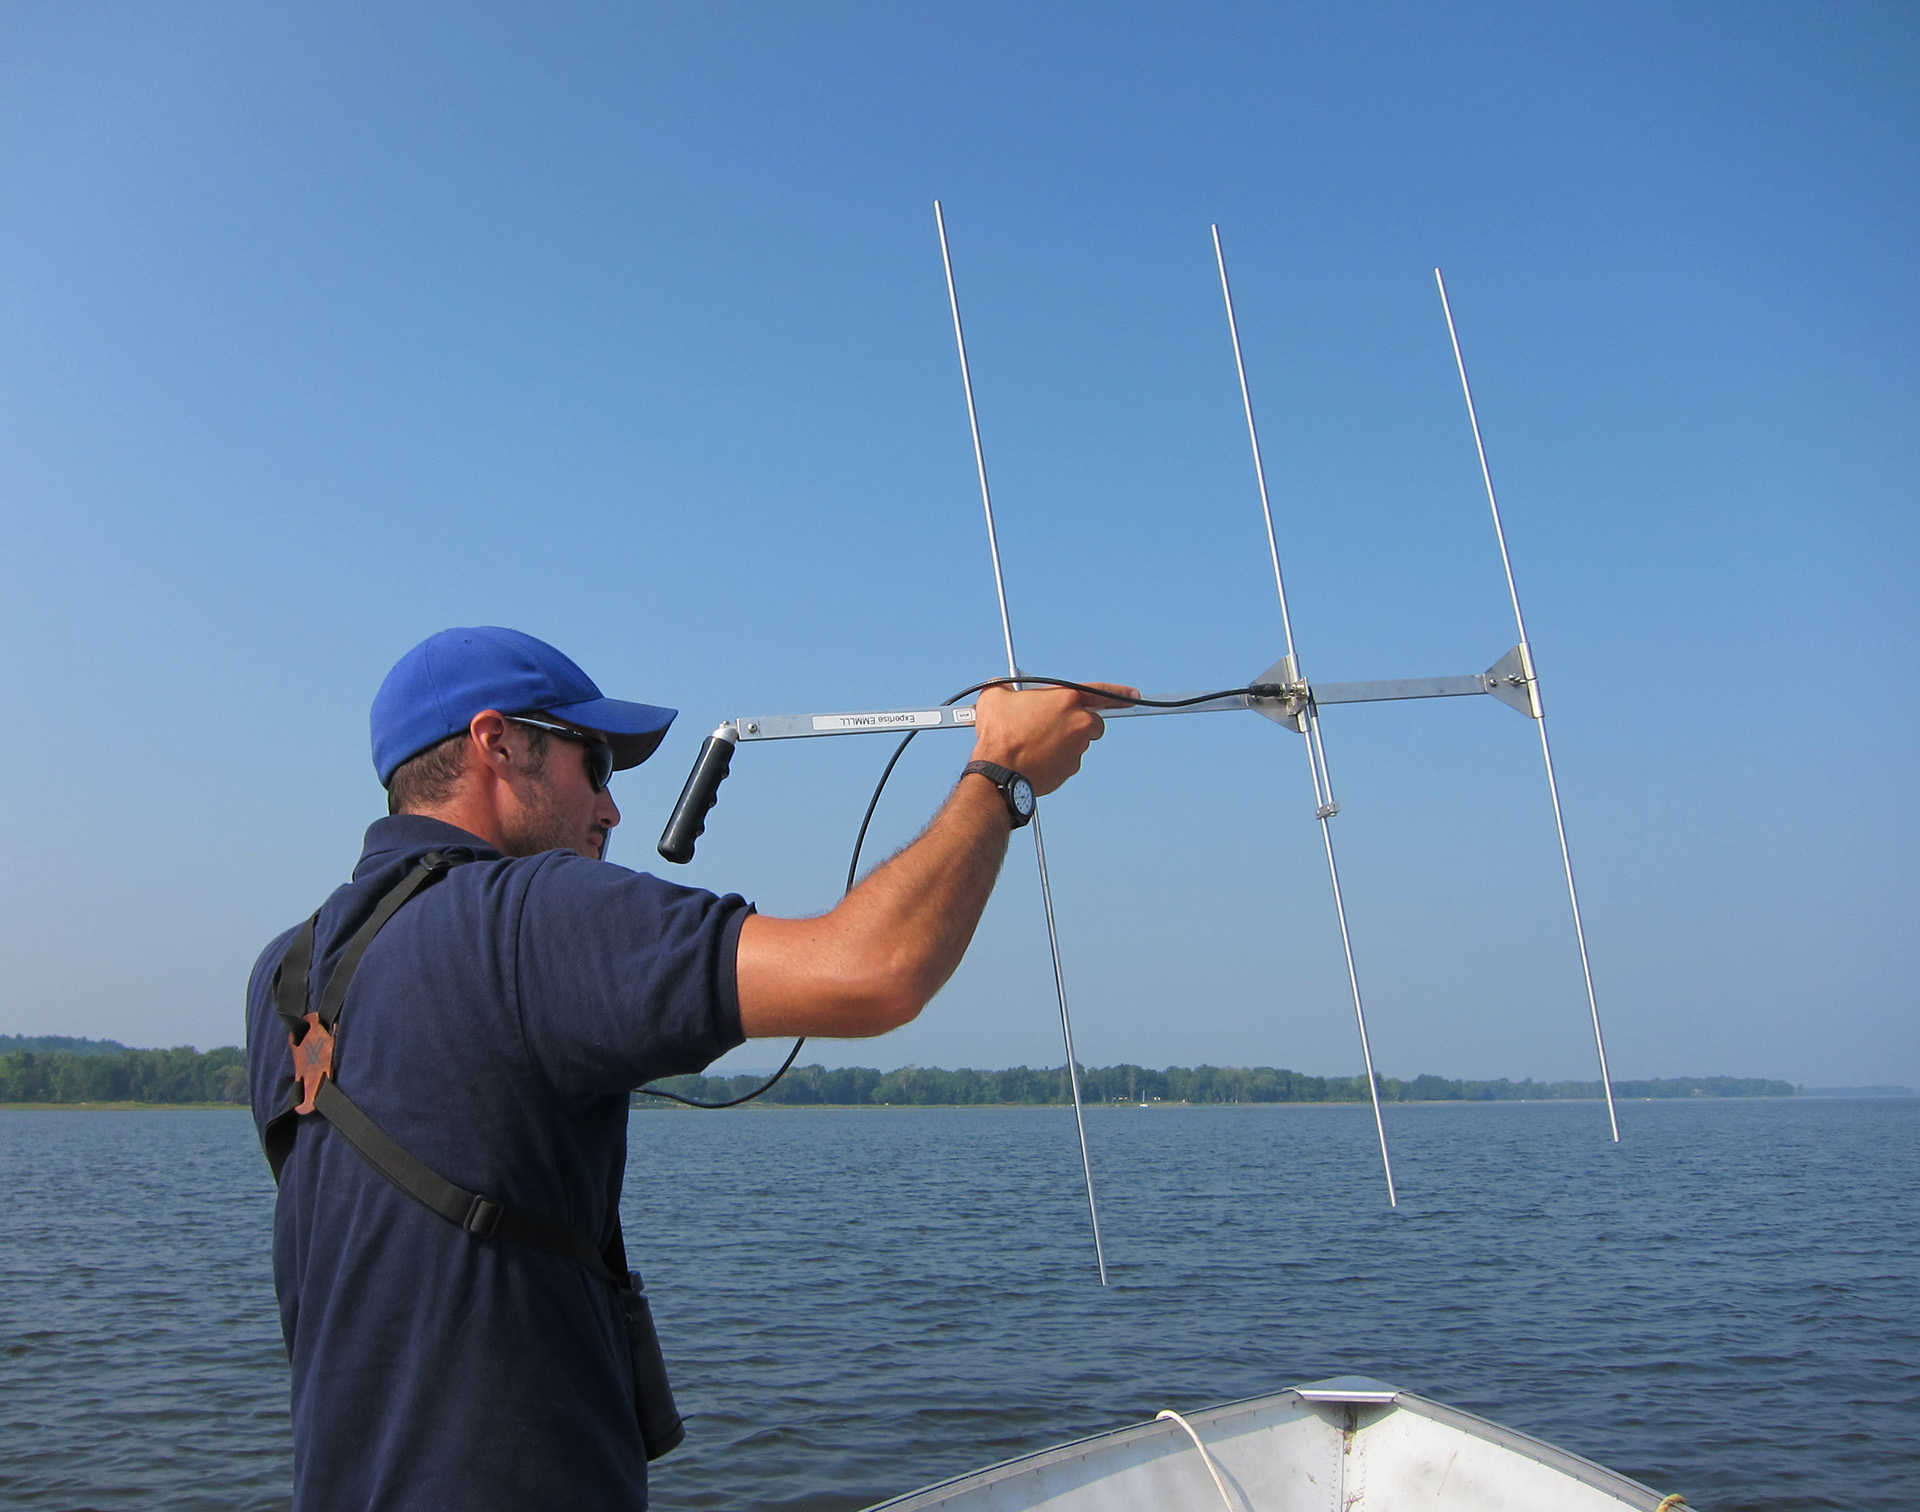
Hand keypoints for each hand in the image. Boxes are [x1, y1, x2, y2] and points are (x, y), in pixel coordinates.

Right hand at [967, 680, 1137, 795]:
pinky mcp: (1071, 768)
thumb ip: (1007, 686)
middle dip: (1077, 722)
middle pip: (1091, 721)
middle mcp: (1079, 722)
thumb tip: (1005, 686)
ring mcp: (1077, 748)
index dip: (1119, 694)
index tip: (1133, 697)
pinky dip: (1057, 758)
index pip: (1101, 692)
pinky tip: (1036, 757)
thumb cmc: (1000, 734)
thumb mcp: (995, 697)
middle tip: (1052, 724)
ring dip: (1064, 741)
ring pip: (1079, 742)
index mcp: (1066, 698)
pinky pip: (1069, 760)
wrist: (999, 773)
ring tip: (1035, 742)